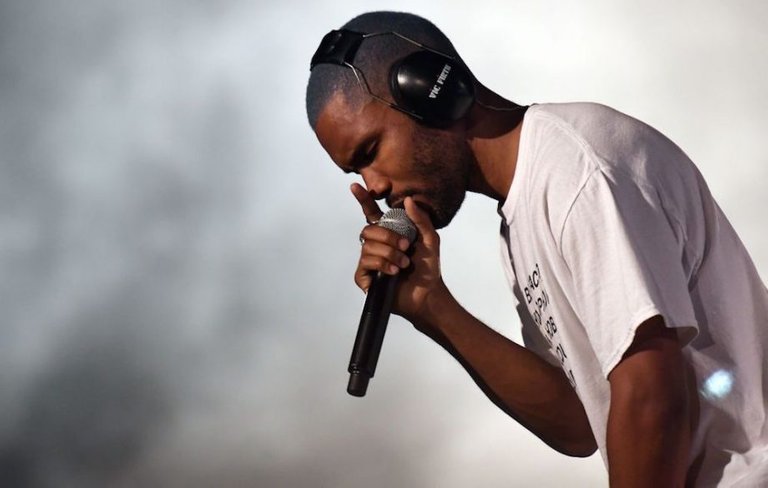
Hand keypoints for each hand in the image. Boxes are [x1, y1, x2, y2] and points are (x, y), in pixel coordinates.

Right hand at [351, 183, 447, 324]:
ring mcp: (369, 261)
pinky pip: (366, 263)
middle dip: (389, 237)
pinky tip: (393, 272)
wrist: (427, 293)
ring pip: (368, 247)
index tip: (355, 186)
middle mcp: (376, 245)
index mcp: (388, 233)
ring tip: (403, 264)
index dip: (363, 199)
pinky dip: (382, 265)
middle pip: (368, 230)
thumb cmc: (428, 267)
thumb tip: (407, 200)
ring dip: (390, 254)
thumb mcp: (430, 239)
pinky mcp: (364, 277)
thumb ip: (420, 219)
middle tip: (407, 247)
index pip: (371, 213)